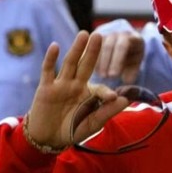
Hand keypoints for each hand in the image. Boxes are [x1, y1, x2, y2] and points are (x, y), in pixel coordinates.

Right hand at [26, 31, 129, 148]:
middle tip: (100, 34)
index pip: (99, 88)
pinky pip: (47, 71)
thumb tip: (126, 100)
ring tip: (84, 34)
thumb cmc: (71, 130)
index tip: (113, 97)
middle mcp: (75, 85)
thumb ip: (107, 112)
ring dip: (76, 49)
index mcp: (89, 94)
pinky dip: (51, 59)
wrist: (47, 139)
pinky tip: (55, 46)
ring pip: (69, 64)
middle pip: (85, 65)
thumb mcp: (92, 123)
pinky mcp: (46, 88)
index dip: (106, 92)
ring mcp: (60, 85)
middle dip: (92, 51)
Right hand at [95, 27, 144, 83]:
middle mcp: (119, 34)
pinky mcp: (97, 38)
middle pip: (109, 45)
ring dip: (98, 61)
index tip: (113, 76)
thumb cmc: (132, 58)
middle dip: (106, 62)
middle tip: (104, 77)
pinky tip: (93, 70)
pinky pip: (91, 47)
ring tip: (100, 75)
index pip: (123, 46)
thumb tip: (127, 80)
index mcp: (133, 38)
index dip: (117, 61)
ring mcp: (108, 34)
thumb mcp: (136, 64)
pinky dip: (92, 59)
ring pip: (98, 46)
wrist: (127, 47)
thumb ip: (132, 72)